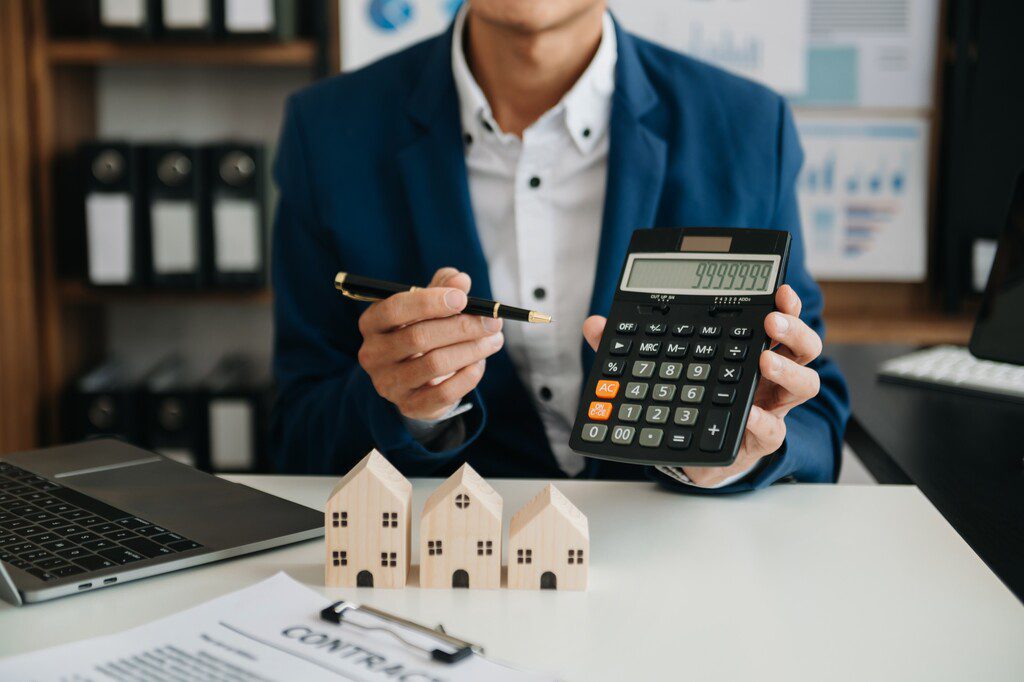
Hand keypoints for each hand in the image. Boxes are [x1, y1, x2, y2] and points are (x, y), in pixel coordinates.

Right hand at [357, 267, 503, 419]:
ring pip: (434, 365)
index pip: (394, 309)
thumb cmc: (422, 331)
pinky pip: (443, 393)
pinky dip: (467, 376)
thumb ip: (443, 286)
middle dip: (462, 327)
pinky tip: (480, 363)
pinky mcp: (409, 406)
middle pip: (419, 338)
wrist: (415, 379)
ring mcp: (388, 383)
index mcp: (372, 323)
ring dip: (471, 350)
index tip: (463, 298)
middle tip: (492, 322)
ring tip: (494, 340)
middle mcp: (372, 354)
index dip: (429, 302)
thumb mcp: (428, 305)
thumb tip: (460, 280)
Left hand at [583, 284, 821, 487]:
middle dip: (794, 328)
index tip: (779, 288)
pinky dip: (763, 421)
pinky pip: (773, 430)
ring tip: (765, 360)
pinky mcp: (760, 437)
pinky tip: (750, 415)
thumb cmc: (688, 400)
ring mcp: (770, 406)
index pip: (778, 317)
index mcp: (747, 349)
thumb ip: (627, 346)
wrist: (696, 455)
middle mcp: (769, 375)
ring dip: (789, 369)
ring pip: (804, 384)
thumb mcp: (658, 367)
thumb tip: (594, 325)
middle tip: (771, 319)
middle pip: (803, 345)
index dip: (785, 301)